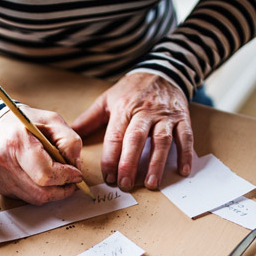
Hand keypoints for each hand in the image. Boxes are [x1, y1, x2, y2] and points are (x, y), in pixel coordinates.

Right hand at [0, 106, 83, 204]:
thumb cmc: (23, 122)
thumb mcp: (52, 121)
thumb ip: (69, 142)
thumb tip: (75, 166)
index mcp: (18, 142)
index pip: (46, 174)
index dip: (66, 177)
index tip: (76, 174)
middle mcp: (4, 162)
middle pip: (41, 192)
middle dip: (62, 190)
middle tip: (71, 182)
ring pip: (34, 198)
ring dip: (51, 192)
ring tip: (56, 177)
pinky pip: (24, 197)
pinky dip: (36, 190)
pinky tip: (36, 176)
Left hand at [72, 72, 192, 190]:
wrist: (162, 71)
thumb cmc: (132, 90)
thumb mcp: (108, 99)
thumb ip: (89, 119)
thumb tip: (70, 133)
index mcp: (124, 109)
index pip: (115, 136)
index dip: (111, 158)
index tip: (108, 177)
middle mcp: (145, 112)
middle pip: (137, 139)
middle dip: (130, 163)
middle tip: (125, 184)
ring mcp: (165, 116)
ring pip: (162, 140)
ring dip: (157, 163)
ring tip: (152, 183)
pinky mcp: (182, 118)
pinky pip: (185, 136)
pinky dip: (186, 154)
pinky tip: (183, 171)